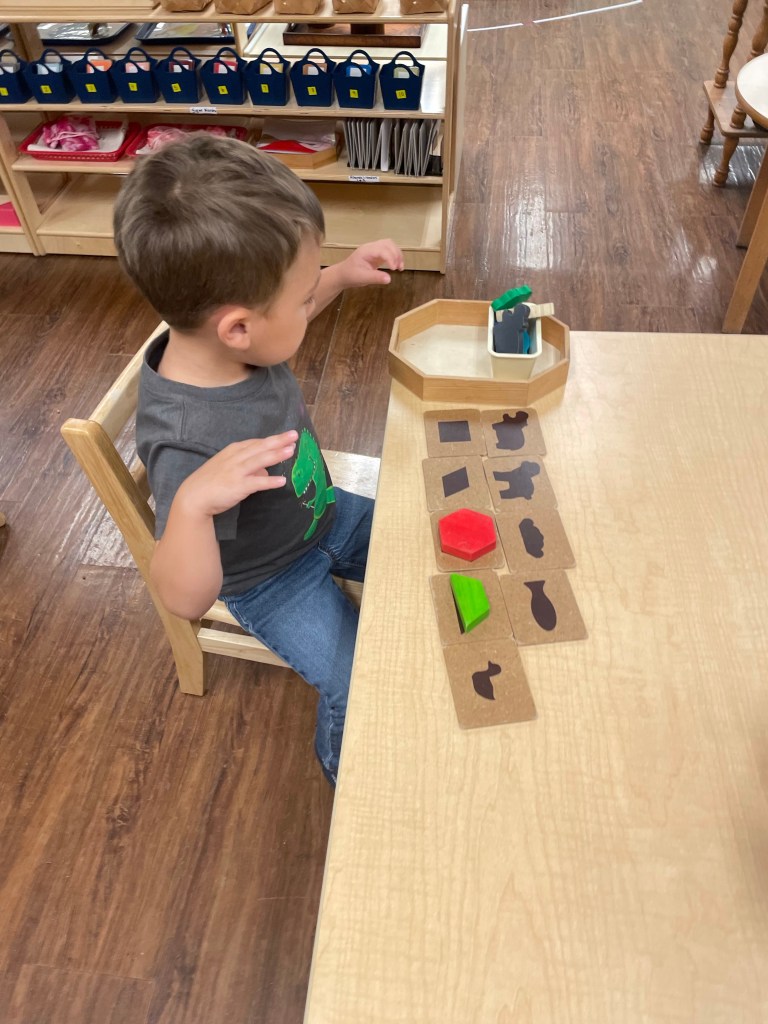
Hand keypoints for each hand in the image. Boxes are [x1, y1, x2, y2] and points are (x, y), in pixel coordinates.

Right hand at [175, 431, 297, 518]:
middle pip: (260, 447)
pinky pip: (257, 483)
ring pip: (260, 460)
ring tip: (291, 451)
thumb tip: (266, 469)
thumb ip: (248, 467)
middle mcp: (235, 458)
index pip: (256, 443)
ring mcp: (236, 471)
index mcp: (233, 451)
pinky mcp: (237, 486)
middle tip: (295, 435)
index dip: (272, 439)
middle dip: (278, 440)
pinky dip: (269, 481)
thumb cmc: (210, 482)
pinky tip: (282, 481)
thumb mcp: (228, 469)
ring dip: (276, 455)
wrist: (193, 497)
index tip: (287, 436)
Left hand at [339, 239, 404, 287]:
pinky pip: (389, 251)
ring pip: (390, 245)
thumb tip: (389, 279)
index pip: (382, 250)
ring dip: (397, 254)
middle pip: (388, 244)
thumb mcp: (362, 278)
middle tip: (398, 268)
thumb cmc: (351, 275)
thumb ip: (375, 278)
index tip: (394, 269)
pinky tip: (396, 266)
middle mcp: (371, 247)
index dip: (390, 258)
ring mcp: (374, 250)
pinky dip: (395, 257)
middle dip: (396, 254)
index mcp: (366, 251)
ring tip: (399, 267)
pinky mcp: (377, 254)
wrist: (344, 274)